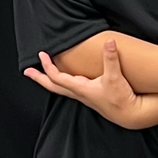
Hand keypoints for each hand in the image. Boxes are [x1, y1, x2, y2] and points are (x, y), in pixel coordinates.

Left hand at [25, 39, 146, 126]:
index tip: (41, 55)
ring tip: (43, 74)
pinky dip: (63, 83)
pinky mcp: (91, 96)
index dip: (47, 66)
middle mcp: (79, 94)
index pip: (56, 77)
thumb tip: (109, 42)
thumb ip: (111, 59)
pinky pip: (71, 89)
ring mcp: (84, 96)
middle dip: (39, 79)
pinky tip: (67, 79)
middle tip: (27, 72)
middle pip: (53, 87)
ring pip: (61, 88)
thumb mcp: (115, 77)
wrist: (130, 114)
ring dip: (50, 81)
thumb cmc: (120, 99)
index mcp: (80, 88)